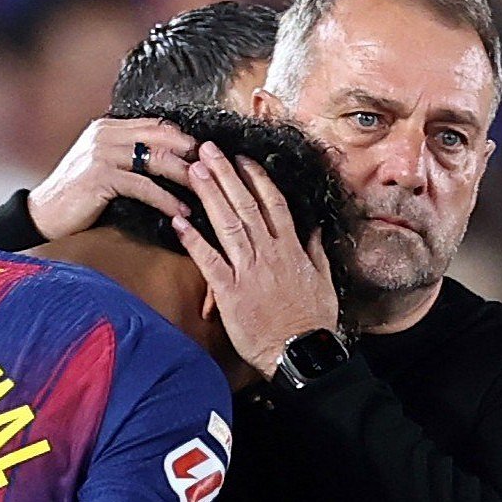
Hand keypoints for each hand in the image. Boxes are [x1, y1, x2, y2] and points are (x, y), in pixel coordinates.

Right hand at [28, 118, 195, 239]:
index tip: (206, 156)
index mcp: (107, 127)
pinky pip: (144, 186)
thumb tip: (166, 161)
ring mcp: (102, 153)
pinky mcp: (101, 176)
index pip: (157, 124)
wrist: (42, 215)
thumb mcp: (102, 168)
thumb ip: (127, 156)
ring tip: (204, 193)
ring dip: (185, 177)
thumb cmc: (76, 197)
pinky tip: (179, 212)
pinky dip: (166, 200)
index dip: (184, 138)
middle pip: (162, 136)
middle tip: (214, 172)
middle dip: (192, 154)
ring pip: (157, 159)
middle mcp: (105, 134)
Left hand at [174, 140, 338, 378]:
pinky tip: (178, 222)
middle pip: (245, 204)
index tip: (242, 159)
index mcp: (291, 249)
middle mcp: (269, 253)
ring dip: (209, 194)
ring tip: (192, 170)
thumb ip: (315, 253)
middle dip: (225, 174)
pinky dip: (193, 240)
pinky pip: (209, 260)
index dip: (256, 179)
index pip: (272, 203)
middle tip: (206, 149)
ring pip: (227, 223)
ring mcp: (249, 270)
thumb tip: (315, 230)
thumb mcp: (323, 282)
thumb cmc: (312, 322)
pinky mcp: (230, 291)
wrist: (300, 352)